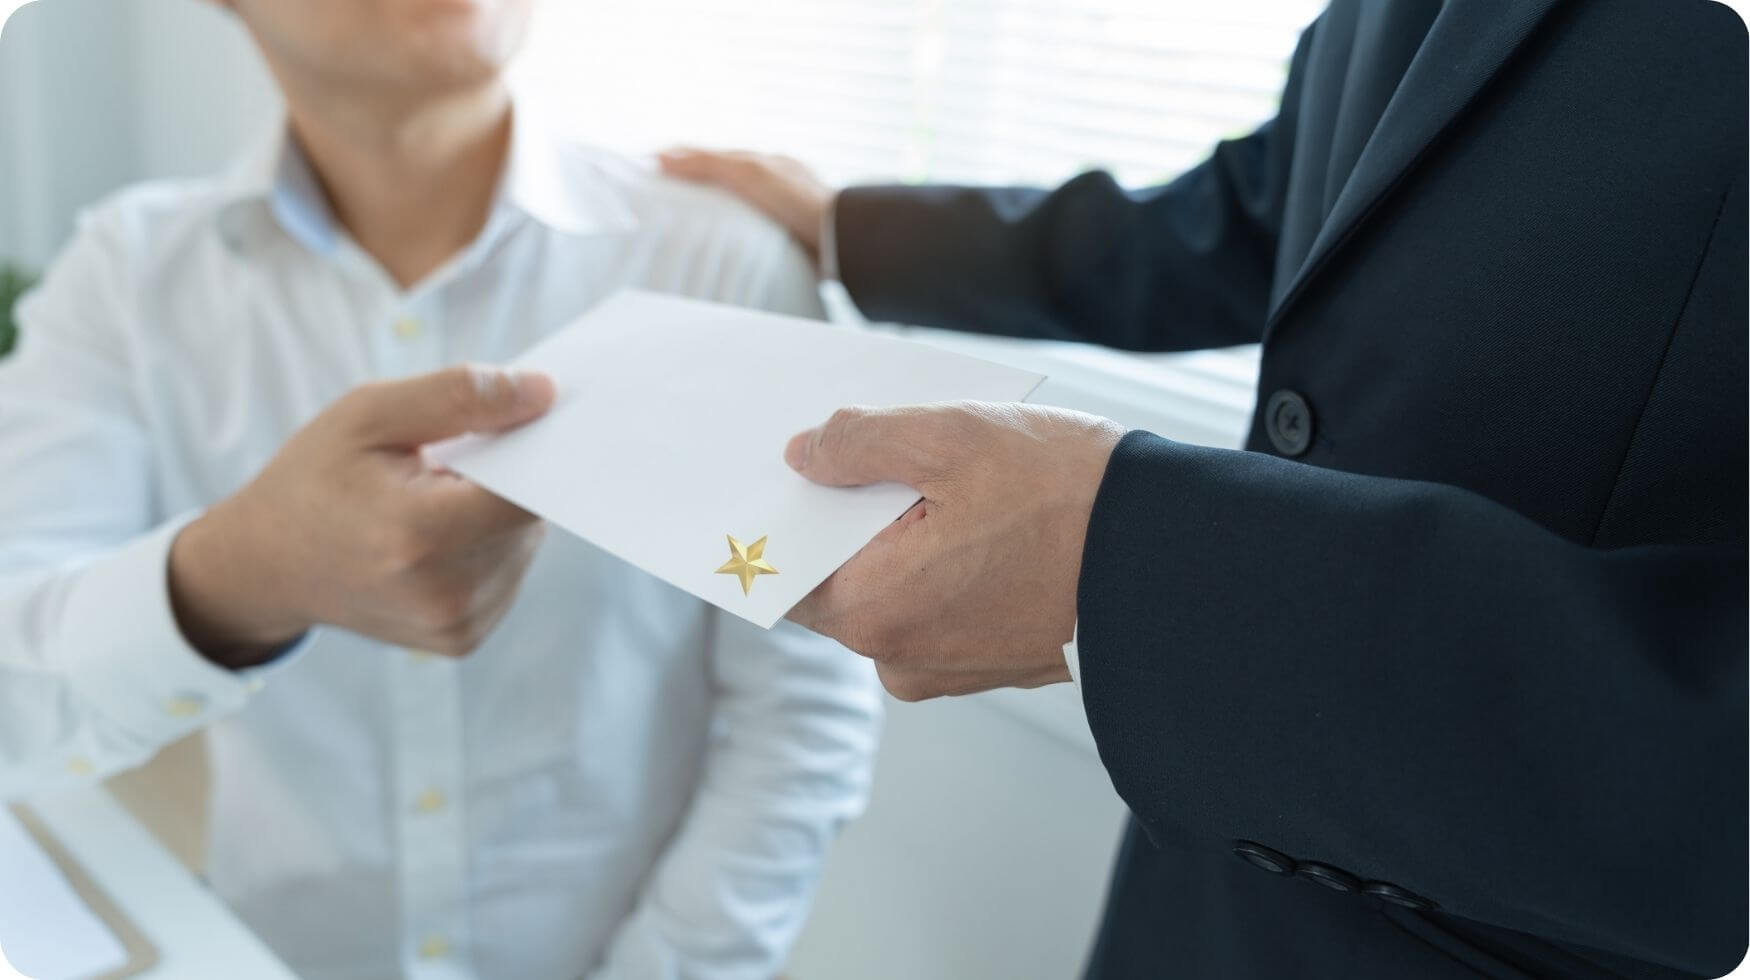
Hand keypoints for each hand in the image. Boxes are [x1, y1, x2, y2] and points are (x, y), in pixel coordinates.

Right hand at [169, 365, 555, 667]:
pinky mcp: (462, 639)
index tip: (522, 421)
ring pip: (524, 545)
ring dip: (496, 514)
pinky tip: (436, 536)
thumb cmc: (315, 479)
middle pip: (529, 517)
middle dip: (504, 479)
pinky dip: (487, 547)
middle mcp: (444, 593)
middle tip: (446, 462)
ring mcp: (455, 625)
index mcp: (418, 535)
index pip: (527, 488)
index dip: (532, 448)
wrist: (265, 566)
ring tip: (431, 501)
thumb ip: (459, 396)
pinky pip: (509, 574)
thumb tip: (543, 394)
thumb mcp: (369, 414)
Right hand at [658, 148, 835, 255]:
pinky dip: (732, 233)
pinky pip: (751, 231)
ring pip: (738, 206)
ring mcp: (782, 211)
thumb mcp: (749, 174)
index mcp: (765, 162)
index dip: (680, 158)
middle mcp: (774, 182)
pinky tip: (722, 245)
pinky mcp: (788, 238)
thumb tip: (661, 156)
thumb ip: (707, 164)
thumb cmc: (799, 201)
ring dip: (713, 211)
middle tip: (659, 196)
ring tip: (682, 225)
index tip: (649, 166)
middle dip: (694, 183)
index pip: (713, 155)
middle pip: (725, 179)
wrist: (842, 240)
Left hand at [784, 402, 1124, 699]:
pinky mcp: (992, 661)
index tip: (799, 467)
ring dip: (910, 533)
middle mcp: (901, 657)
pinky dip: (949, 559)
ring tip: (956, 477)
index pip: (788, 568)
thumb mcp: (953, 439)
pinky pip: (943, 602)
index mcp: (875, 612)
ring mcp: (948, 668)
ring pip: (897, 585)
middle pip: (844, 574)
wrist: (1175, 565)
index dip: (790, 512)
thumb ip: (861, 443)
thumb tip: (804, 455)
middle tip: (891, 451)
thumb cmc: (1070, 502)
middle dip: (857, 513)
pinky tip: (989, 513)